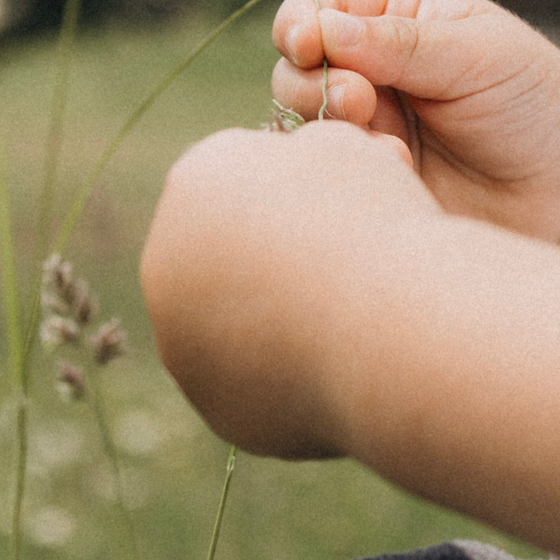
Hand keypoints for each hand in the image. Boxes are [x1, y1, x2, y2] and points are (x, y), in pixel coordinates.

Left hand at [141, 120, 436, 458]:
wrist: (393, 331)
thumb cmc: (376, 228)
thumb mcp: (345, 151)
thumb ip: (301, 155)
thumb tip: (289, 178)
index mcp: (192, 184)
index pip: (237, 179)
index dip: (297, 189)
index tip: (342, 208)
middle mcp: (166, 264)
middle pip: (222, 253)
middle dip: (269, 257)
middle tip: (343, 268)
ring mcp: (183, 345)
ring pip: (232, 326)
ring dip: (274, 320)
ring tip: (346, 319)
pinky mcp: (217, 408)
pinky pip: (255, 384)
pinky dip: (288, 376)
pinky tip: (340, 365)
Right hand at [270, 0, 559, 255]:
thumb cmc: (538, 103)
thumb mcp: (476, 52)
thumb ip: (398, 41)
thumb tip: (319, 28)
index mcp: (394, 23)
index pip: (318, 9)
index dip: (301, 23)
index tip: (310, 43)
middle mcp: (369, 75)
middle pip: (294, 68)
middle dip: (311, 81)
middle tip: (360, 100)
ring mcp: (366, 133)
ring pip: (299, 125)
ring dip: (325, 128)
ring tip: (384, 142)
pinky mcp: (372, 185)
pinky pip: (327, 179)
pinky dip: (346, 174)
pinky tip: (397, 173)